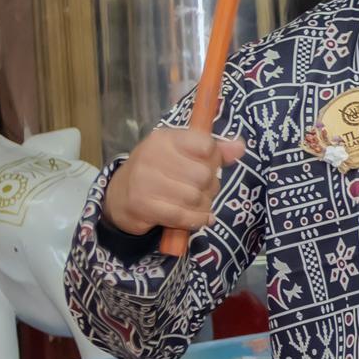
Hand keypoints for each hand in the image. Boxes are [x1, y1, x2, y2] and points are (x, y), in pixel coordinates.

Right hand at [107, 125, 243, 237]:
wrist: (119, 197)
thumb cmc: (158, 173)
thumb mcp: (183, 155)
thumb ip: (213, 151)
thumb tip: (239, 146)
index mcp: (165, 138)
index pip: (207, 145)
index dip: (214, 159)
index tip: (207, 165)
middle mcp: (152, 156)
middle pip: (204, 175)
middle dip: (210, 187)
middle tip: (201, 190)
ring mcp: (144, 181)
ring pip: (195, 197)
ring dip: (203, 206)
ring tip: (195, 204)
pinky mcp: (142, 205)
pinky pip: (183, 216)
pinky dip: (196, 220)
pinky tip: (197, 218)